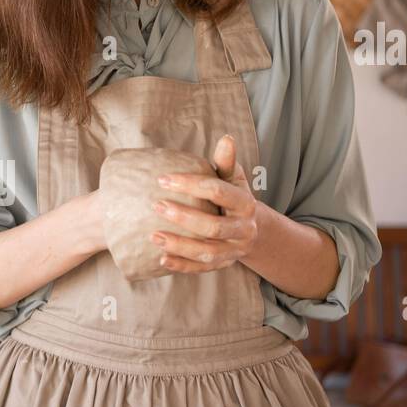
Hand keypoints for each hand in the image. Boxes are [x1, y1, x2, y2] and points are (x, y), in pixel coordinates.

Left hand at [150, 134, 259, 272]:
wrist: (253, 231)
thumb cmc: (234, 198)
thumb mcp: (234, 180)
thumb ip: (226, 163)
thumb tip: (226, 138)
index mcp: (245, 203)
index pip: (218, 192)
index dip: (191, 184)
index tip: (163, 179)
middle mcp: (243, 229)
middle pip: (213, 227)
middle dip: (184, 217)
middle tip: (156, 206)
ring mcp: (234, 250)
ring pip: (208, 252)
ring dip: (180, 245)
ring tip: (153, 236)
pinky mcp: (224, 265)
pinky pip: (202, 268)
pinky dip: (182, 266)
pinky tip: (161, 259)